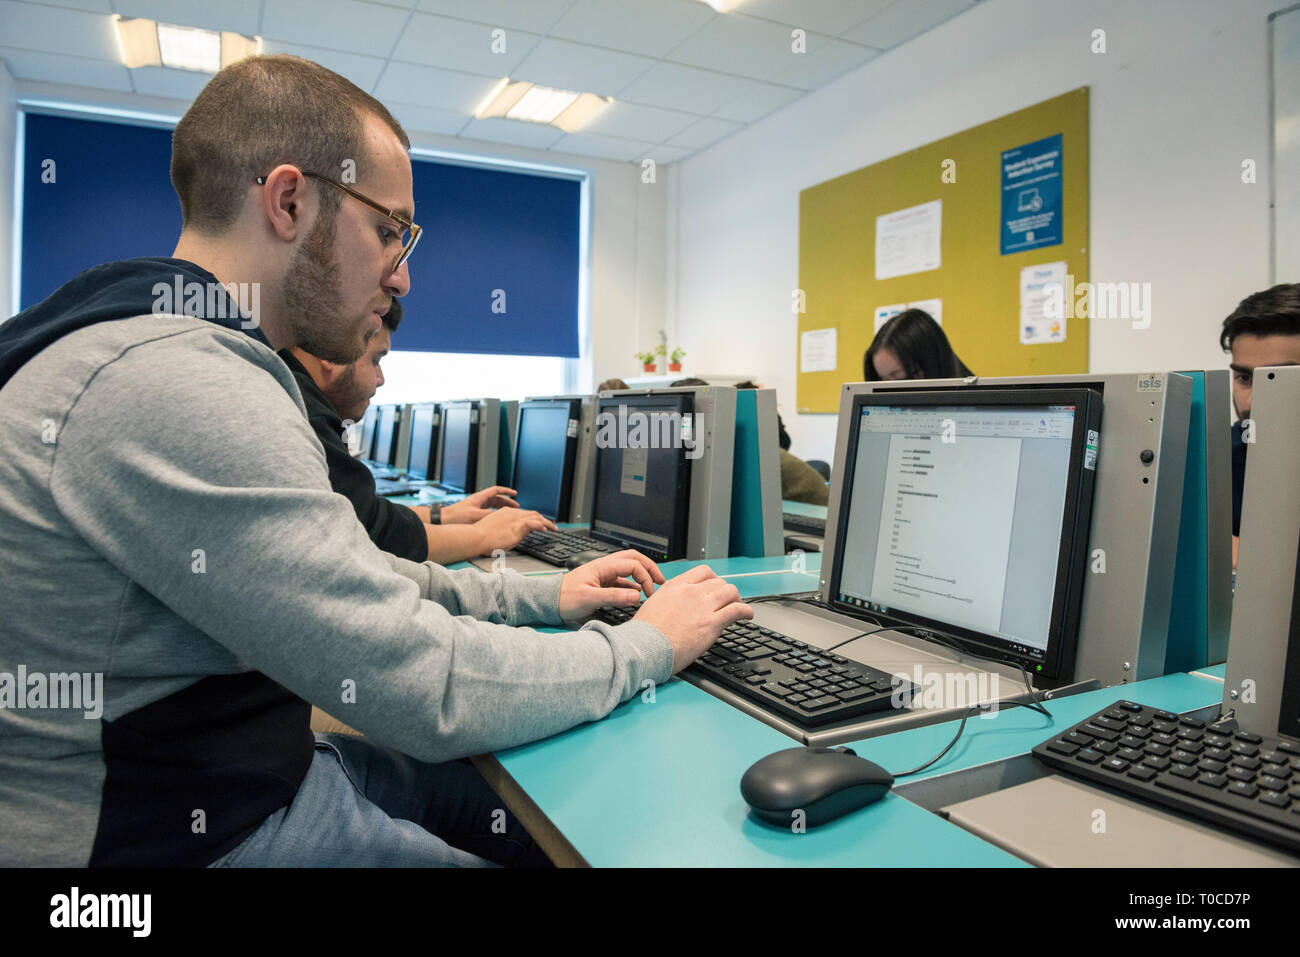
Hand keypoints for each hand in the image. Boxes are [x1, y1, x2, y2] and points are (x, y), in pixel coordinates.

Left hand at [442, 486, 519, 523]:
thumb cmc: (456, 516)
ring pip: (492, 505)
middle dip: (507, 501)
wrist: (443, 520)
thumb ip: (488, 515)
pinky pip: (487, 511)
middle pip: (496, 498)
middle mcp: (478, 500)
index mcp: (479, 497)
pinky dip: (495, 513)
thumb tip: (500, 516)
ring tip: (509, 513)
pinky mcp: (473, 513)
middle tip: (516, 506)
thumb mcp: (475, 515)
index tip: (515, 493)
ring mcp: (475, 506)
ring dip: (501, 508)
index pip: (496, 490)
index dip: (506, 491)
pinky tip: (497, 520)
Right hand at [475, 508, 555, 554]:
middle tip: (551, 525)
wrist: (476, 537)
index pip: (524, 513)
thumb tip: (506, 536)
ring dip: (547, 523)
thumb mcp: (492, 529)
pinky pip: (534, 524)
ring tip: (554, 528)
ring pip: (536, 517)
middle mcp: (512, 513)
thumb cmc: (479, 537)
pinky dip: (542, 525)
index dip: (533, 518)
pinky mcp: (517, 526)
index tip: (539, 522)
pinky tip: (546, 530)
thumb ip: (501, 529)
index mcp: (505, 513)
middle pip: (533, 514)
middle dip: (543, 519)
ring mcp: (515, 519)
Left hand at [558, 550, 665, 619]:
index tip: (648, 593)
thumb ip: (614, 596)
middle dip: (649, 568)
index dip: (645, 577)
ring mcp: (604, 575)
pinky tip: (637, 595)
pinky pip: (622, 581)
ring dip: (642, 576)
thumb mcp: (589, 598)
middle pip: (634, 559)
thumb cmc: (563, 598)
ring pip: (629, 570)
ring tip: (652, 588)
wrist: (548, 602)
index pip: (633, 564)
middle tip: (660, 581)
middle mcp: (605, 567)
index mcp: (603, 566)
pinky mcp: (602, 584)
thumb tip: (637, 595)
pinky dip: (633, 586)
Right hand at [633, 565, 751, 672]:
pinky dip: (746, 611)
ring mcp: (702, 607)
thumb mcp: (652, 604)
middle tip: (728, 600)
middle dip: (725, 590)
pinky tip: (747, 615)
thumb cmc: (645, 633)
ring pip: (730, 592)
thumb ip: (668, 599)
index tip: (716, 586)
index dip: (713, 578)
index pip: (703, 571)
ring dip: (737, 598)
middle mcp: (691, 593)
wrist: (644, 647)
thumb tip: (673, 603)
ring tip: (739, 606)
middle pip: (719, 582)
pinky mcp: (711, 624)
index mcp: (676, 587)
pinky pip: (736, 610)